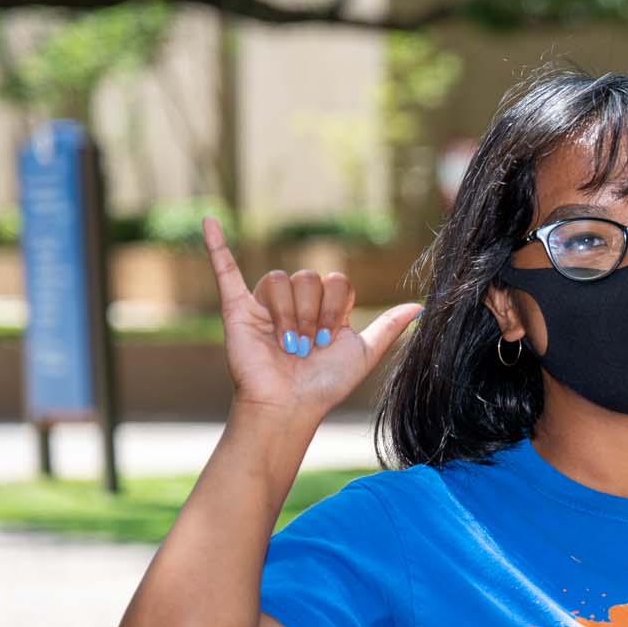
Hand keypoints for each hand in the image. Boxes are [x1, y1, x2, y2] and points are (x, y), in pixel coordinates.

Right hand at [202, 214, 420, 419]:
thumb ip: (387, 328)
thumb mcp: (363, 354)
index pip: (336, 281)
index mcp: (323, 309)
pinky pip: (225, 271)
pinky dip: (216, 246)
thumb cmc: (324, 385)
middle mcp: (295, 303)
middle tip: (306, 345)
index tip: (329, 339)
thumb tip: (419, 306)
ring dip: (288, 313)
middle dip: (312, 313)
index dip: (335, 307)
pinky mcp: (237, 311)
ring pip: (280, 279)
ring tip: (287, 343)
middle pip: (309, 277)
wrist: (289, 405)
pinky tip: (207, 221)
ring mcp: (265, 305)